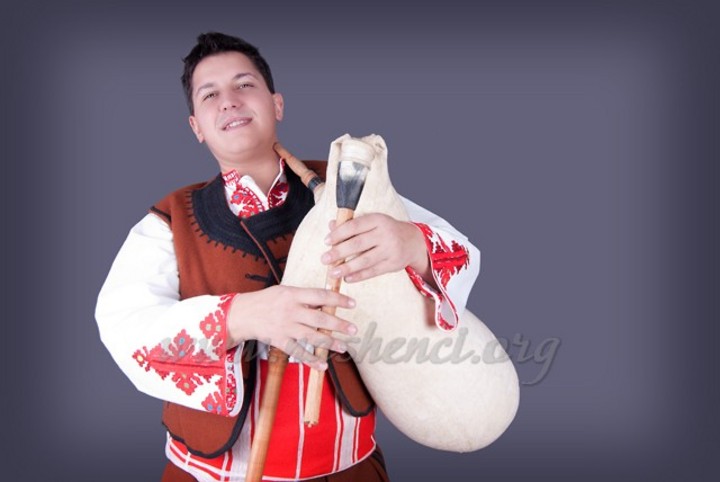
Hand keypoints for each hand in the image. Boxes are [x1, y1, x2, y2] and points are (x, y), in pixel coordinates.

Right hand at [226, 285, 356, 369]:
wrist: (244, 314)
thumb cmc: (267, 300)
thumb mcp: (285, 291)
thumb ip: (305, 297)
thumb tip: (327, 303)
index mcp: (293, 294)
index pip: (320, 295)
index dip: (338, 299)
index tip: (352, 304)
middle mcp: (291, 311)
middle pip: (319, 318)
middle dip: (338, 325)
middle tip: (353, 330)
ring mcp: (285, 327)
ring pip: (311, 336)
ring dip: (329, 343)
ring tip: (344, 347)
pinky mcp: (280, 341)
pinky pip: (298, 352)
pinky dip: (311, 360)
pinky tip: (323, 365)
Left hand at [321, 213, 429, 282]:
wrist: (412, 241)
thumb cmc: (386, 230)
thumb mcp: (371, 222)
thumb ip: (351, 224)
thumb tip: (331, 225)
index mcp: (377, 219)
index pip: (354, 226)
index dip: (339, 234)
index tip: (326, 241)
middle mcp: (385, 233)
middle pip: (358, 244)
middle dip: (339, 252)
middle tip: (324, 259)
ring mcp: (390, 250)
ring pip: (365, 260)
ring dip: (347, 267)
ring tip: (333, 273)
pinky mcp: (393, 264)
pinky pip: (373, 271)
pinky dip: (359, 276)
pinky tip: (347, 278)